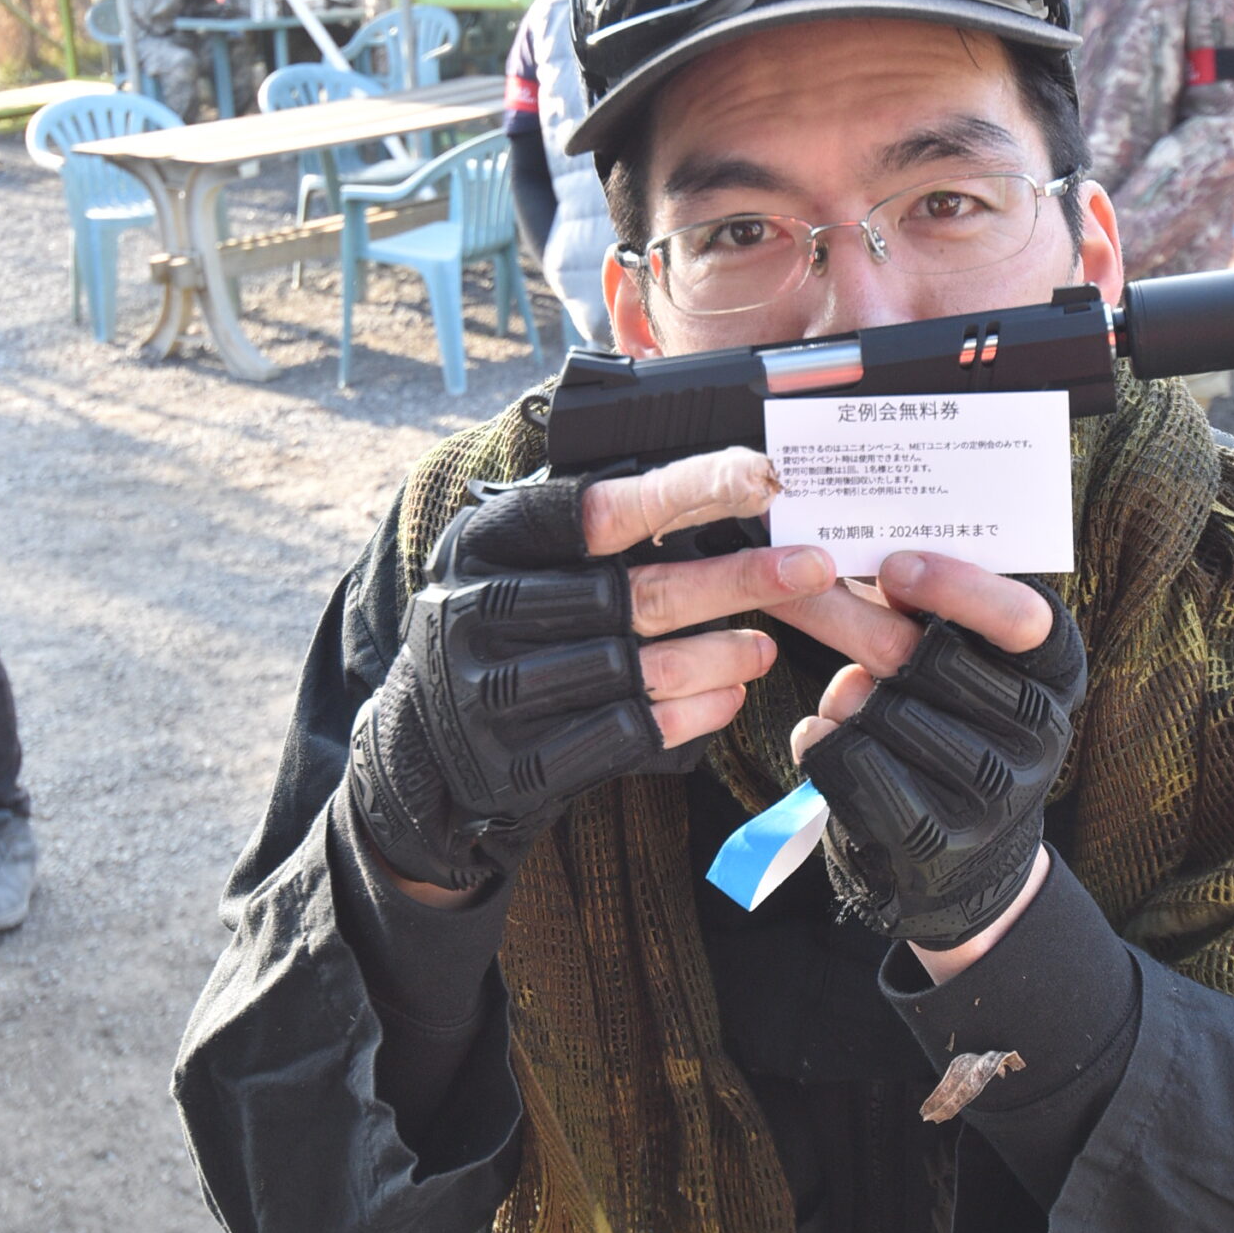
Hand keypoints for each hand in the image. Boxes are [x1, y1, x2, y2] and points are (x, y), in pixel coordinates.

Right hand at [349, 448, 836, 895]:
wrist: (424, 741)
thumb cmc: (500, 619)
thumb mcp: (515, 553)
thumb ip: (591, 516)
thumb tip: (716, 474)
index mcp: (487, 540)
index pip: (600, 506)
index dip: (686, 488)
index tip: (763, 475)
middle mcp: (484, 610)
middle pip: (637, 592)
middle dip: (737, 577)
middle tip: (809, 567)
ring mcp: (499, 690)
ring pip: (640, 668)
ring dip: (721, 653)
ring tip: (769, 644)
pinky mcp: (524, 759)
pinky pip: (629, 733)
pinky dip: (692, 713)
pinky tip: (729, 694)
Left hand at [784, 551, 1085, 951]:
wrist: (969, 860)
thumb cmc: (957, 727)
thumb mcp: (971, 665)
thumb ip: (932, 613)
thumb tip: (847, 556)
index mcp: (1055, 673)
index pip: (1025, 620)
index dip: (959, 588)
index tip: (894, 568)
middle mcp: (1038, 732)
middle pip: (933, 659)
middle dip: (856, 621)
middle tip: (800, 591)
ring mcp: (990, 793)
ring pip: (884, 710)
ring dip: (844, 693)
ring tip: (846, 693)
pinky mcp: (934, 838)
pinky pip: (850, 763)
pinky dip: (822, 739)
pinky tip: (823, 732)